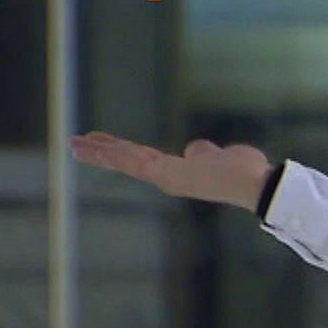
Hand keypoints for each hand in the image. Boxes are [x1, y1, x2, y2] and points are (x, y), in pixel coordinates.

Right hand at [70, 131, 272, 212]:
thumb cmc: (243, 172)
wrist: (253, 183)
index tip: (105, 145)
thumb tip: (196, 150)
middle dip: (101, 152)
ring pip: (125, 160)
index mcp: (179, 174)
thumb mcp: (219, 156)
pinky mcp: (165, 175)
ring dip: (99, 151)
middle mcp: (168, 178)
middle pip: (128, 161)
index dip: (122, 152)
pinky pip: (132, 160)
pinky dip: (112, 153)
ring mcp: (165, 178)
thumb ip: (205, 153)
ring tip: (75, 144)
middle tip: (75, 144)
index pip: (143, 160)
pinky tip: (92, 146)